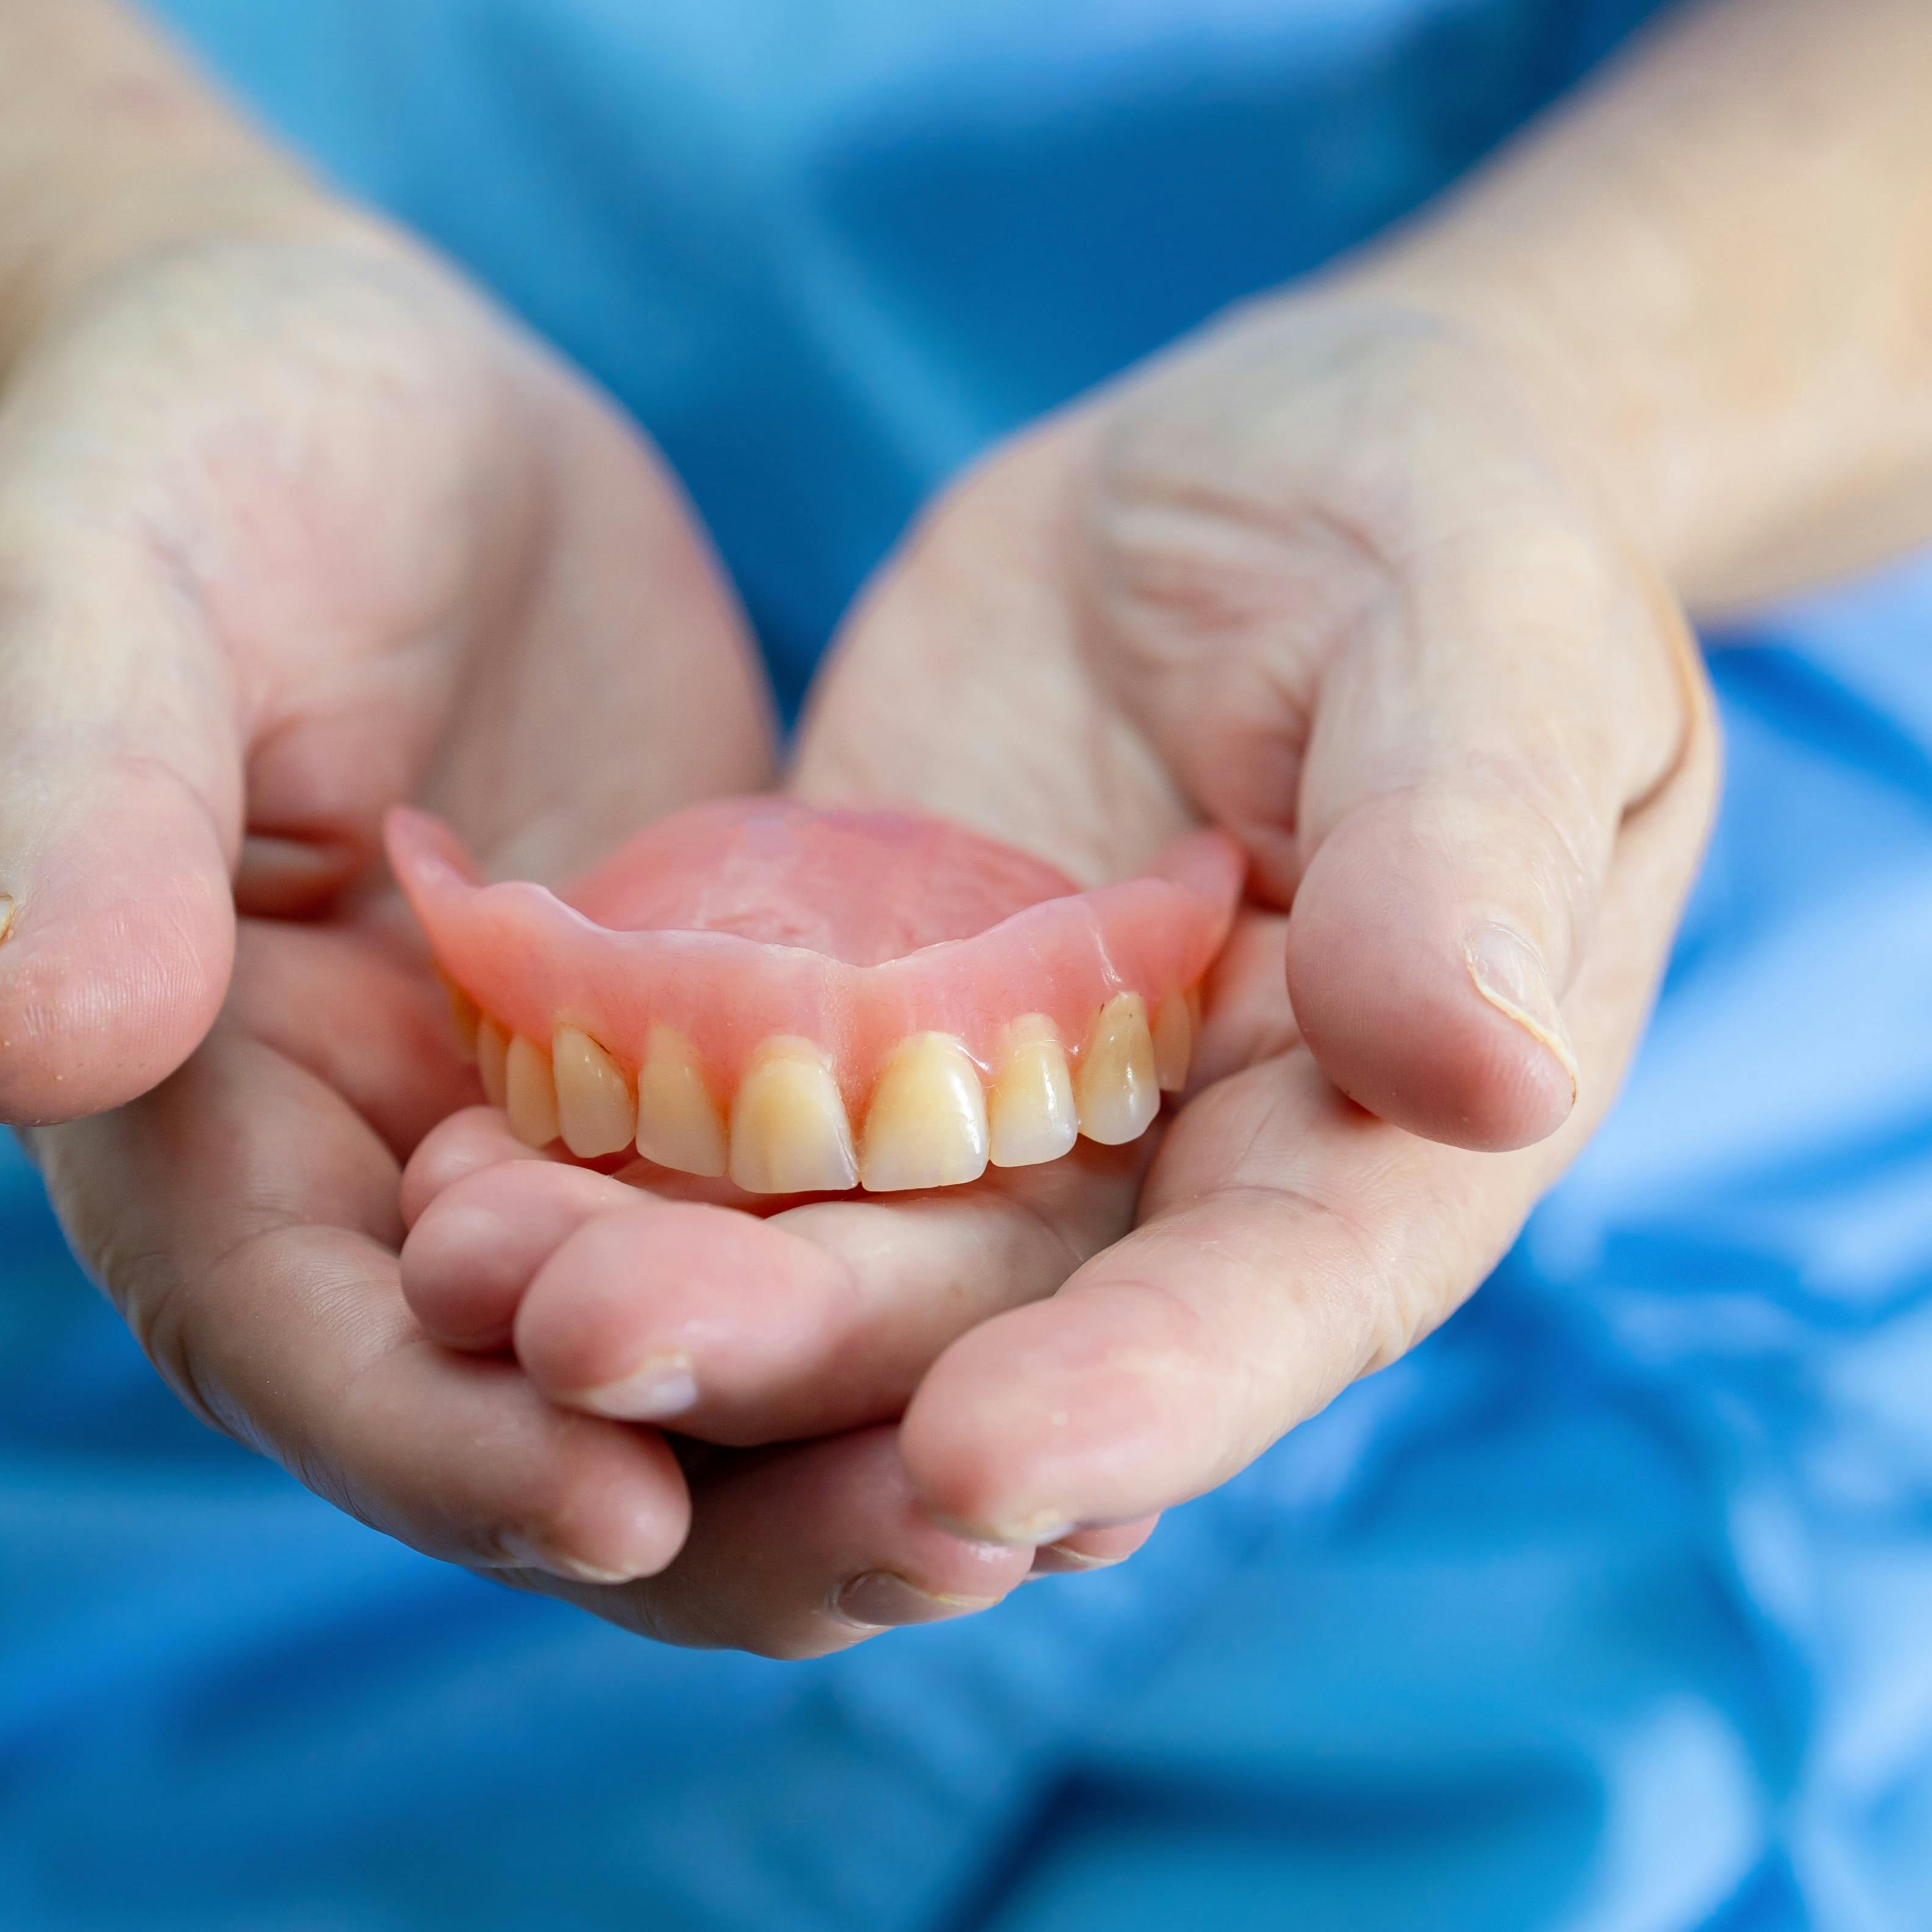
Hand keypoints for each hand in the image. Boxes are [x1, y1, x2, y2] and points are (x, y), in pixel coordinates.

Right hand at [0, 225, 1046, 1649]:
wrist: (353, 392)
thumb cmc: (170, 461)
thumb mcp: (79, 596)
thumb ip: (55, 812)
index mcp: (192, 1133)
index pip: (309, 1355)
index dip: (452, 1455)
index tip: (624, 1511)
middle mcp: (377, 1194)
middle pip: (537, 1427)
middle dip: (727, 1516)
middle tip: (946, 1554)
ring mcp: (558, 1152)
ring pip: (710, 1376)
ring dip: (868, 1448)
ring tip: (1077, 1500)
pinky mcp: (714, 1078)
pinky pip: (827, 1228)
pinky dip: (947, 1296)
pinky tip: (1116, 1326)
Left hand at [438, 289, 1716, 1554]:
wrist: (1279, 466)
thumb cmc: (1452, 524)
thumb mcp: (1488, 630)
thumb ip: (1467, 843)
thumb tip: (1493, 1079)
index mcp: (1384, 1138)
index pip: (1275, 1304)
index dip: (1139, 1397)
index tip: (980, 1465)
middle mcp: (1178, 1184)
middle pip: (996, 1325)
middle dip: (804, 1361)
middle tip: (587, 1348)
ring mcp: (996, 1128)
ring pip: (826, 1264)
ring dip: (656, 1295)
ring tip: (463, 1273)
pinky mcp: (848, 1036)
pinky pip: (714, 1138)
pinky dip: (591, 1166)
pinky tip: (438, 1173)